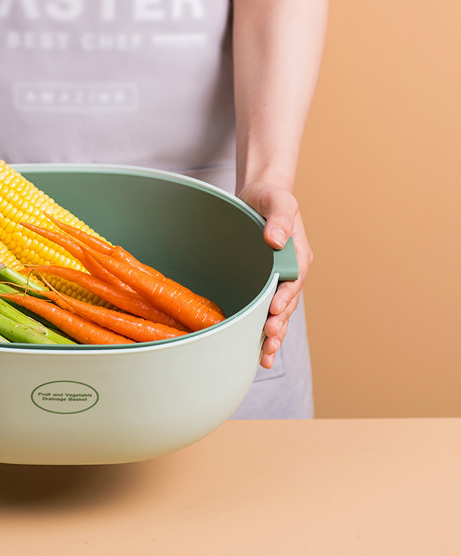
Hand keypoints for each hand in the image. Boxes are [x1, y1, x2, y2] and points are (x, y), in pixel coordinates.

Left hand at [238, 182, 312, 369]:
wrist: (258, 198)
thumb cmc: (268, 197)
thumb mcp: (276, 200)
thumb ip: (279, 217)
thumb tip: (275, 239)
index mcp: (297, 254)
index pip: (294, 280)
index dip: (285, 297)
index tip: (274, 310)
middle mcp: (292, 272)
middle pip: (287, 304)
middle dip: (279, 324)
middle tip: (268, 339)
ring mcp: (279, 282)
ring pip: (279, 315)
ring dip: (273, 337)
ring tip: (264, 357)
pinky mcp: (264, 288)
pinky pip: (266, 313)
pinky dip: (263, 333)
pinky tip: (257, 354)